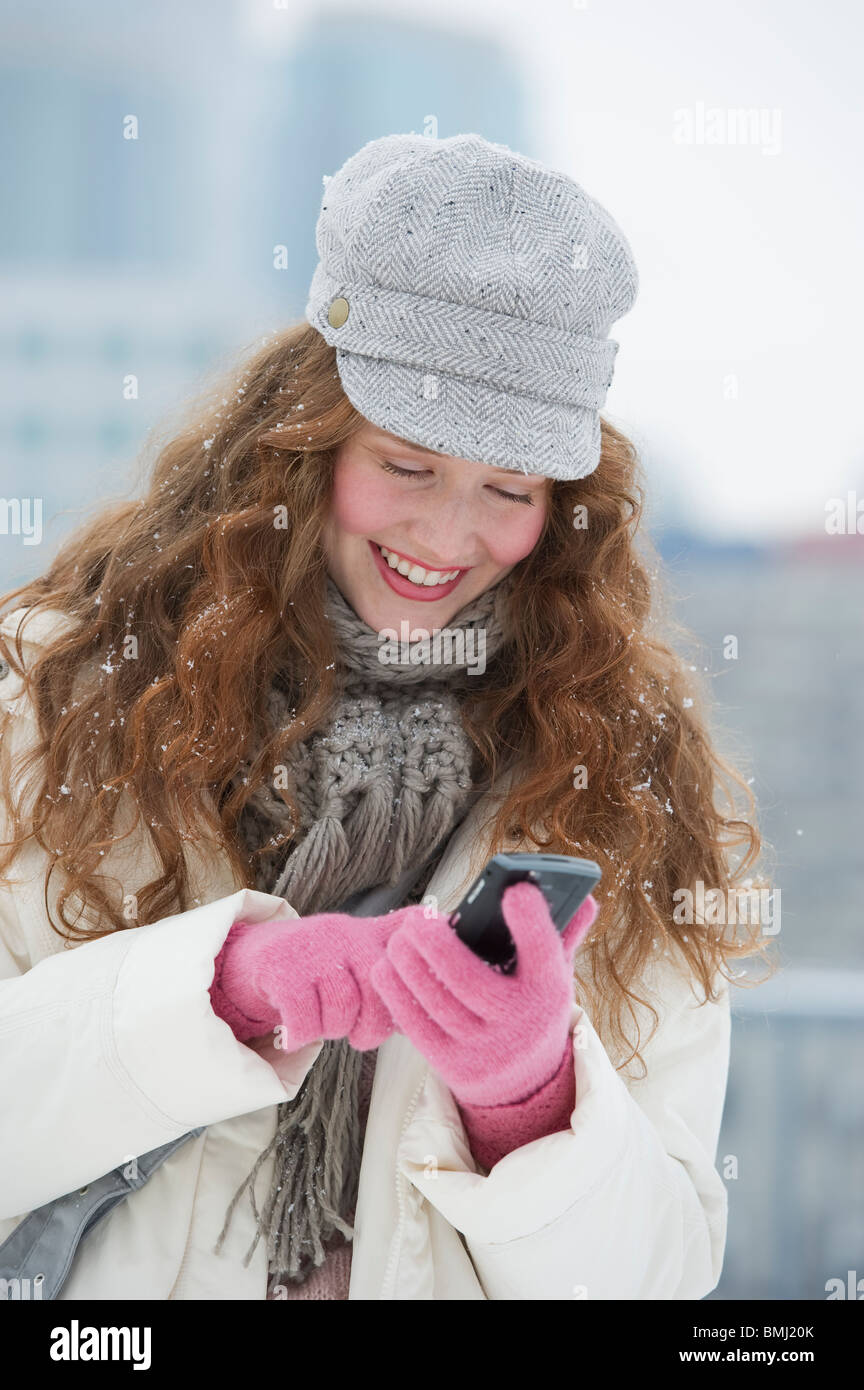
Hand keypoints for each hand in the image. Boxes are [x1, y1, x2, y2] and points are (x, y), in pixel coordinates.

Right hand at [210, 905, 429, 1051]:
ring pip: (340, 1011)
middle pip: (375, 997)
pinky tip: (294, 1034)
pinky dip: (301, 1035)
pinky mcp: (280, 968)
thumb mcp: (359, 942)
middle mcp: (342, 936)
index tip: (394, 1021)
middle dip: (368, 1028)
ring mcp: (310, 950)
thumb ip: (396, 938)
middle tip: (355, 1035)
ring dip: (331, 1031)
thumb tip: (442, 919)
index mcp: (367, 935)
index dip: (402, 1003)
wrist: (257, 954)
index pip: (402, 967)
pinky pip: (304, 1018)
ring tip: (322, 1025)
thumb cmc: (319, 958)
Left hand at [369, 882, 597, 1106]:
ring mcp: (484, 1049)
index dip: (531, 921)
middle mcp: (518, 1024)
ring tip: (399, 938)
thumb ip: (564, 934)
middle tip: (417, 918)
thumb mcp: (554, 975)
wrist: (524, 1081)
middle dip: (437, 945)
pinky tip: (387, 968)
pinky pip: (417, 1027)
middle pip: (470, 980)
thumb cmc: (532, 1006)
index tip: (514, 889)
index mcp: (549, 992)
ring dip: (409, 965)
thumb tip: (586, 897)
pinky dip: (397, 994)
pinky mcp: (452, 1065)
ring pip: (437, 1002)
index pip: (544, 953)